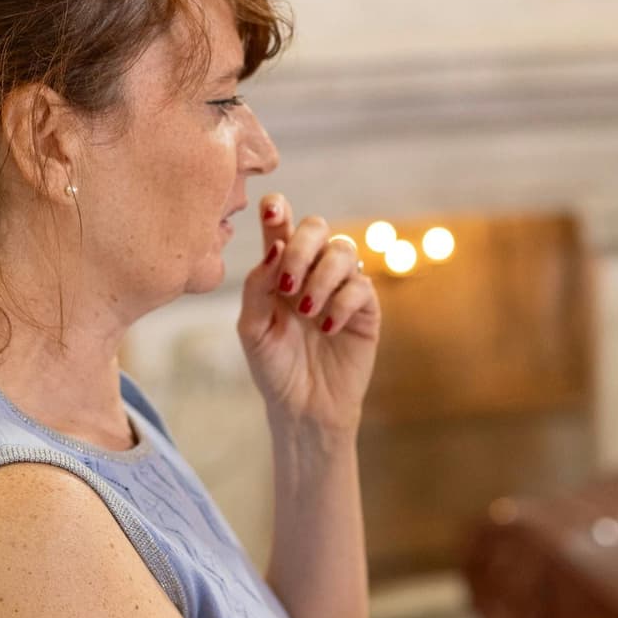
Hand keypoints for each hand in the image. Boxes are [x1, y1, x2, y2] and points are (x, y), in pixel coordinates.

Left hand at [238, 193, 380, 432]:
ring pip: (343, 251)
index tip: (272, 210)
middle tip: (287, 284)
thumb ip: (257, 287)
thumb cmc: (273, 367)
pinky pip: (361, 286)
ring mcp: (341, 287)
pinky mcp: (364, 309)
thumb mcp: (252, 329)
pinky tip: (328, 329)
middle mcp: (312, 271)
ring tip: (307, 312)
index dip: (278, 210)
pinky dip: (342, 303)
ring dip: (322, 277)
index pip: (281, 227)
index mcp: (279, 270)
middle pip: (317, 227)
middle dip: (302, 248)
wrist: (302, 407)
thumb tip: (275, 248)